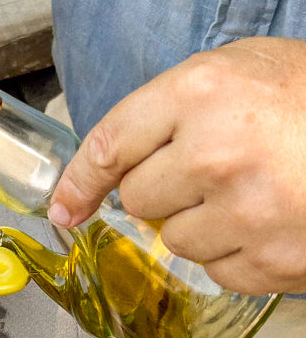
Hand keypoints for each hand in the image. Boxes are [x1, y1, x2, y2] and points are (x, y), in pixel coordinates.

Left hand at [48, 37, 305, 293]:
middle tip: (212, 171)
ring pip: (175, 240)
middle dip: (163, 190)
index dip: (78, 181)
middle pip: (139, 199)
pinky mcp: (269, 261)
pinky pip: (217, 270)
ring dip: (201, 224)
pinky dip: (237, 253)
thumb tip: (112, 166)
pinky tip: (272, 221)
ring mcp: (243, 213)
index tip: (64, 207)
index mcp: (203, 91)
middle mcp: (214, 152)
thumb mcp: (248, 68)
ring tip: (254, 193)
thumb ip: (176, 108)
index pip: (109, 143)